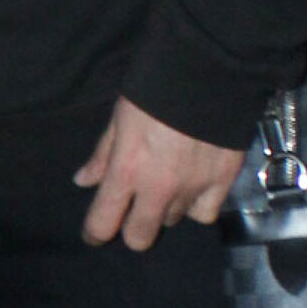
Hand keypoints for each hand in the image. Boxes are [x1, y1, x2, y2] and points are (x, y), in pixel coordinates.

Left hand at [76, 96, 243, 251]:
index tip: (95, 233)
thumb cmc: (156, 89)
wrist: (209, 70)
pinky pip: (205, 214)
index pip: (103, 223)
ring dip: (166, 208)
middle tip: (135, 211)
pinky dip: (197, 205)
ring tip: (168, 183)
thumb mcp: (120, 118)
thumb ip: (103, 154)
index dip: (95, 233)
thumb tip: (83, 181)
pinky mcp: (223, 182)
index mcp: (127, 170)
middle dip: (133, 228)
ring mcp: (193, 188)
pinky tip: (194, 189)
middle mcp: (158, 188)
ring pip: (173, 220)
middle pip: (140, 237)